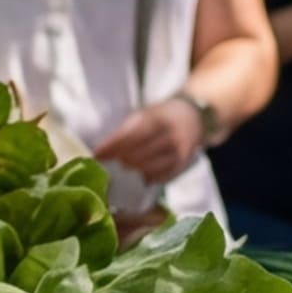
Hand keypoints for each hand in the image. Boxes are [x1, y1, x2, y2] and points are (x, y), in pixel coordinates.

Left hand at [89, 96, 207, 185]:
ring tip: (122, 169)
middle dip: (120, 160)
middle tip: (107, 163)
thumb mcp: (144, 114)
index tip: (97, 154)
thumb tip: (105, 148)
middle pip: (139, 154)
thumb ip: (127, 129)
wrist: (194, 115)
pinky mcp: (184, 163)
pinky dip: (148, 178)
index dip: (112, 147)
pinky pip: (163, 175)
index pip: (130, 136)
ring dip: (133, 171)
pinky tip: (139, 178)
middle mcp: (169, 135)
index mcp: (155, 119)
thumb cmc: (161, 115)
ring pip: (150, 167)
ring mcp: (178, 151)